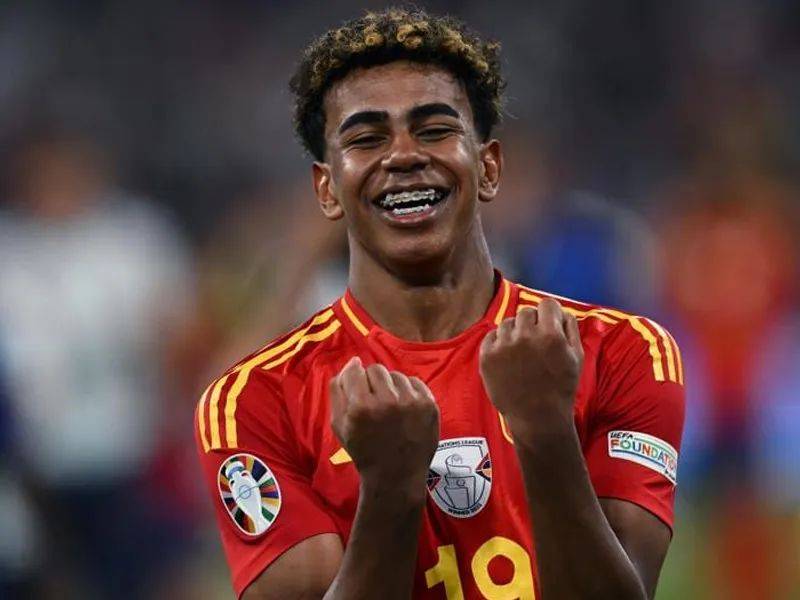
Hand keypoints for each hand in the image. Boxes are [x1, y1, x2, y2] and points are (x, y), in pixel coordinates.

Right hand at [330, 357, 439, 496]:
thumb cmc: (363, 450)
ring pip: (396, 375)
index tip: (359, 392)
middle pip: (376, 369)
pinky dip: (408, 391)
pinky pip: (414, 382)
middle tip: (374, 402)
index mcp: (361, 407)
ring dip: (391, 386)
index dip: (355, 380)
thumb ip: (338, 390)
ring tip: (390, 408)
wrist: (395, 476)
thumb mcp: (339, 424)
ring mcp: (411, 403)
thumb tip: (353, 361)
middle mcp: (387, 401)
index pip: (356, 370)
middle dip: (372, 382)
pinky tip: (404, 409)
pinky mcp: (429, 405)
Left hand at [479, 298, 583, 436]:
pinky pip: (492, 335)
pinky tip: (508, 358)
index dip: (550, 314)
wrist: (537, 417)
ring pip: (508, 323)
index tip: (549, 324)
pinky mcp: (486, 356)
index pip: (547, 304)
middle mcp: (525, 337)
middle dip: (533, 324)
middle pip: (526, 312)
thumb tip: (560, 311)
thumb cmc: (560, 387)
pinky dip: (499, 342)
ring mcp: (503, 346)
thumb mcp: (577, 357)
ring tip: (521, 354)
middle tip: (535, 343)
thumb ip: (570, 328)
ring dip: (515, 332)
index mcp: (550, 335)